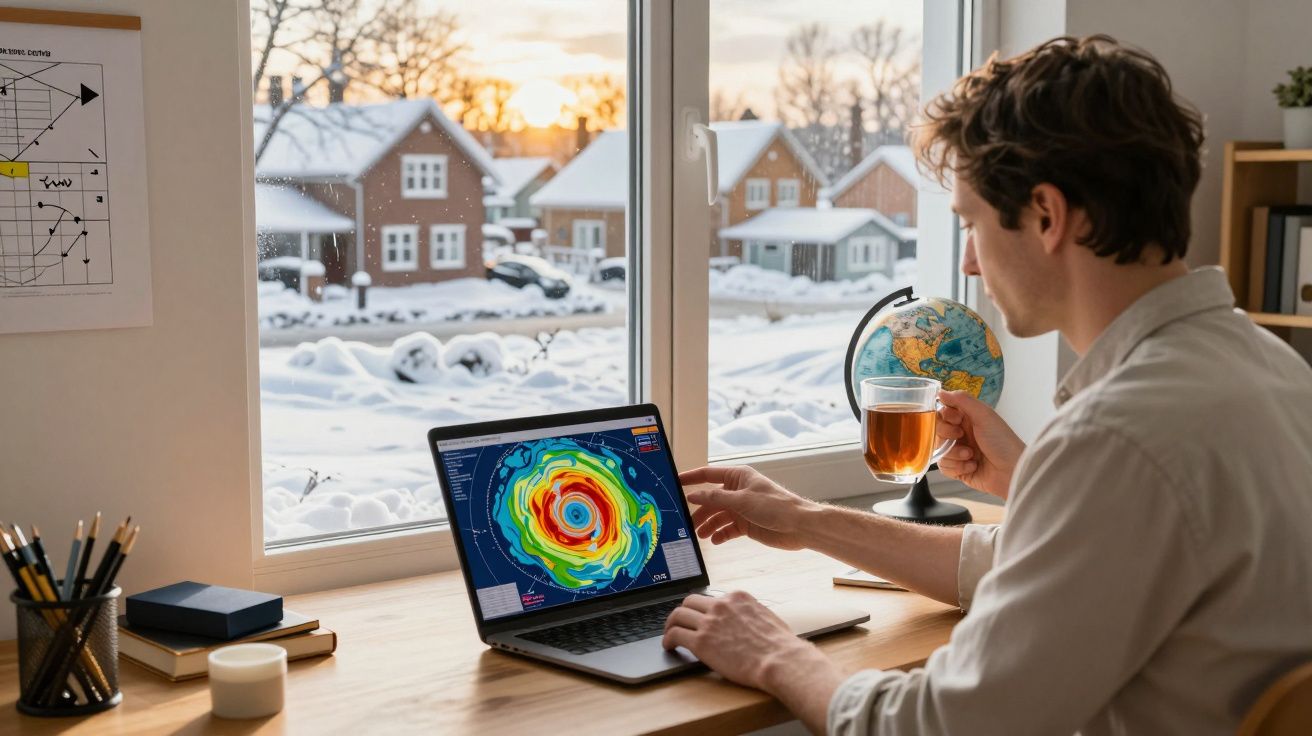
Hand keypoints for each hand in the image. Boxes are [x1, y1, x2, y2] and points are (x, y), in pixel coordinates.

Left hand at [663, 591, 826, 690]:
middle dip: (683, 612)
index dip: (702, 609)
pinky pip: (675, 634)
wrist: (780, 660)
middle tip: (679, 623)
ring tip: (669, 635)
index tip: (699, 617)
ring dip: (670, 625)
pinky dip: (668, 639)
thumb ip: (752, 614)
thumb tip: (749, 620)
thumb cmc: (780, 646)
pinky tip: (669, 646)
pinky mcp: (701, 641)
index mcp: (737, 597)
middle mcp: (721, 605)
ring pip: (678, 615)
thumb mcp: (767, 618)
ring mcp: (709, 622)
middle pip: (690, 601)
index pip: (711, 598)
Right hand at [680, 466, 817, 550]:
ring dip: (708, 525)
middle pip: (711, 500)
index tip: (675, 483)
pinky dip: (720, 535)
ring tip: (700, 536)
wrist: (799, 526)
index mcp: (738, 477)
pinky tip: (715, 540)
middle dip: (699, 511)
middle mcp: (738, 491)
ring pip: (718, 516)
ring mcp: (742, 509)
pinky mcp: (746, 525)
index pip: (708, 475)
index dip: (691, 478)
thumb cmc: (775, 506)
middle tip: (686, 524)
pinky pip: (728, 529)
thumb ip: (715, 499)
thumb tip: (693, 496)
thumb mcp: (741, 500)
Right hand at [936, 390, 1025, 498]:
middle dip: (947, 435)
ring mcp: (960, 452)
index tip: (956, 420)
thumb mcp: (984, 415)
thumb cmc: (1003, 442)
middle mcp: (962, 434)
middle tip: (961, 437)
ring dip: (954, 454)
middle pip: (937, 431)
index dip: (945, 416)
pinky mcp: (959, 470)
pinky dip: (957, 468)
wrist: (1012, 471)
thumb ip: (962, 400)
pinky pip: (944, 467)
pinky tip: (972, 466)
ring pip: (939, 450)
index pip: (943, 412)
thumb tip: (941, 391)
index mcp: (968, 419)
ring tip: (971, 456)